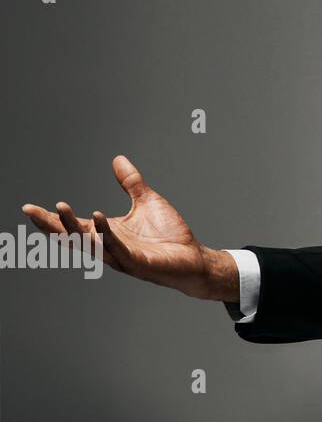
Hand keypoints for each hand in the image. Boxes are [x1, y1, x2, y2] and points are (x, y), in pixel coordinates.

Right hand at [20, 155, 238, 301]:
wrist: (193, 258)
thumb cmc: (169, 235)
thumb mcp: (147, 201)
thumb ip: (131, 183)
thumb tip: (117, 159)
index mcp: (106, 233)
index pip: (73, 225)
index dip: (51, 218)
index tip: (28, 208)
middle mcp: (108, 246)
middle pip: (73, 236)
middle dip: (52, 224)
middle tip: (32, 211)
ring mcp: (121, 256)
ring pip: (90, 243)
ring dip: (74, 227)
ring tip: (60, 208)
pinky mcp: (138, 262)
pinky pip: (117, 247)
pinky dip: (106, 234)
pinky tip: (98, 217)